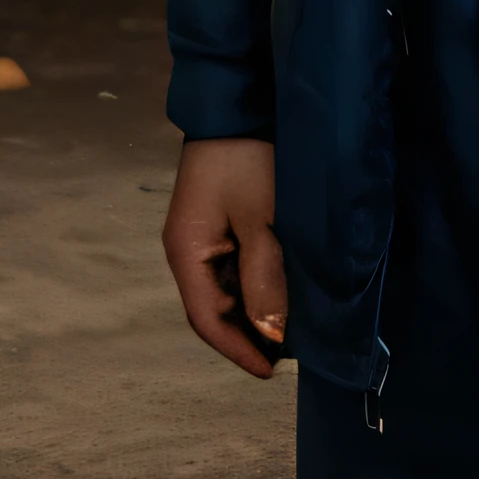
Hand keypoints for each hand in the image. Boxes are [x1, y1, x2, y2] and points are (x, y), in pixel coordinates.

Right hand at [163, 137, 285, 378]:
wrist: (240, 106)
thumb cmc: (247, 161)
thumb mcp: (260, 220)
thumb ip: (264, 277)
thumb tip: (271, 332)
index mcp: (186, 253)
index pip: (206, 319)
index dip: (237, 349)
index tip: (269, 372)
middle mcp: (188, 251)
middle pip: (215, 309)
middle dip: (248, 335)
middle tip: (289, 356)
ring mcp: (203, 238)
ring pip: (227, 291)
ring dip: (255, 312)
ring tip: (292, 332)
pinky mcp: (221, 224)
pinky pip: (236, 269)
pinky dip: (257, 287)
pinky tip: (284, 294)